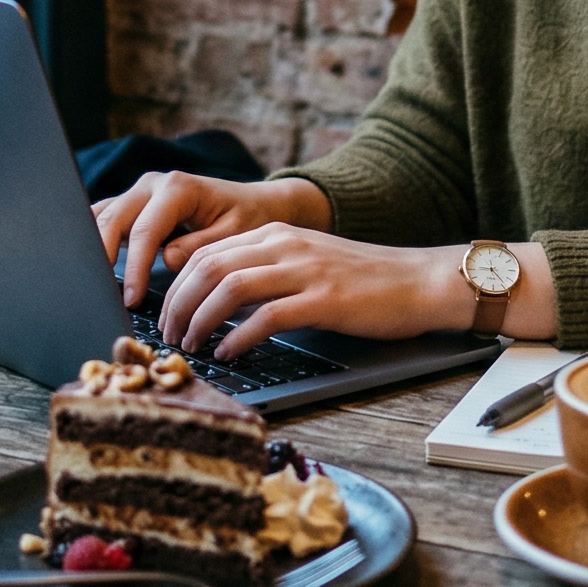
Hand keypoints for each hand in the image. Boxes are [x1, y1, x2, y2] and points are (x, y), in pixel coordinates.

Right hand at [92, 171, 329, 308]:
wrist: (255, 202)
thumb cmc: (248, 217)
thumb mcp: (234, 234)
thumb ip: (201, 247)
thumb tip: (167, 260)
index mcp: (178, 188)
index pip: (145, 231)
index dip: (134, 268)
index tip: (131, 299)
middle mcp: (153, 184)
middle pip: (113, 218)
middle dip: (102, 256)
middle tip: (101, 293)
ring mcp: (141, 191)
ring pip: (103, 214)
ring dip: (93, 245)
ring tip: (89, 280)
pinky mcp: (136, 202)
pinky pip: (107, 216)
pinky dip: (97, 237)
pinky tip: (92, 264)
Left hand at [156, 224, 462, 359]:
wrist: (420, 280)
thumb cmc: (365, 281)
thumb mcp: (307, 262)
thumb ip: (267, 270)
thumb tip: (220, 300)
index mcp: (277, 233)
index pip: (207, 252)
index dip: (176, 285)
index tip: (167, 315)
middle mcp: (286, 244)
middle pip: (209, 267)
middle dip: (178, 304)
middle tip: (170, 336)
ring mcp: (306, 270)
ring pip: (230, 287)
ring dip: (201, 320)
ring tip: (192, 345)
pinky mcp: (325, 299)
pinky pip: (267, 316)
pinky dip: (240, 337)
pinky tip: (230, 353)